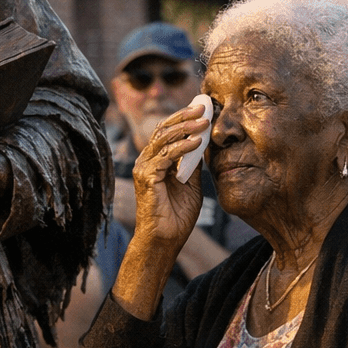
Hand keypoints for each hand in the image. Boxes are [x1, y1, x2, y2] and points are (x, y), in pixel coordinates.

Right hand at [128, 101, 209, 251]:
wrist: (165, 240)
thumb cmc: (177, 216)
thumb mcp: (191, 184)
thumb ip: (193, 165)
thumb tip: (204, 145)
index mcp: (154, 160)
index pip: (166, 131)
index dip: (183, 118)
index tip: (202, 108)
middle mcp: (145, 161)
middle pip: (162, 129)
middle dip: (183, 116)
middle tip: (202, 107)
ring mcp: (144, 168)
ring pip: (163, 138)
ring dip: (185, 128)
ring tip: (204, 122)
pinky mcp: (147, 177)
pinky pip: (166, 156)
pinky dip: (182, 147)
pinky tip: (196, 142)